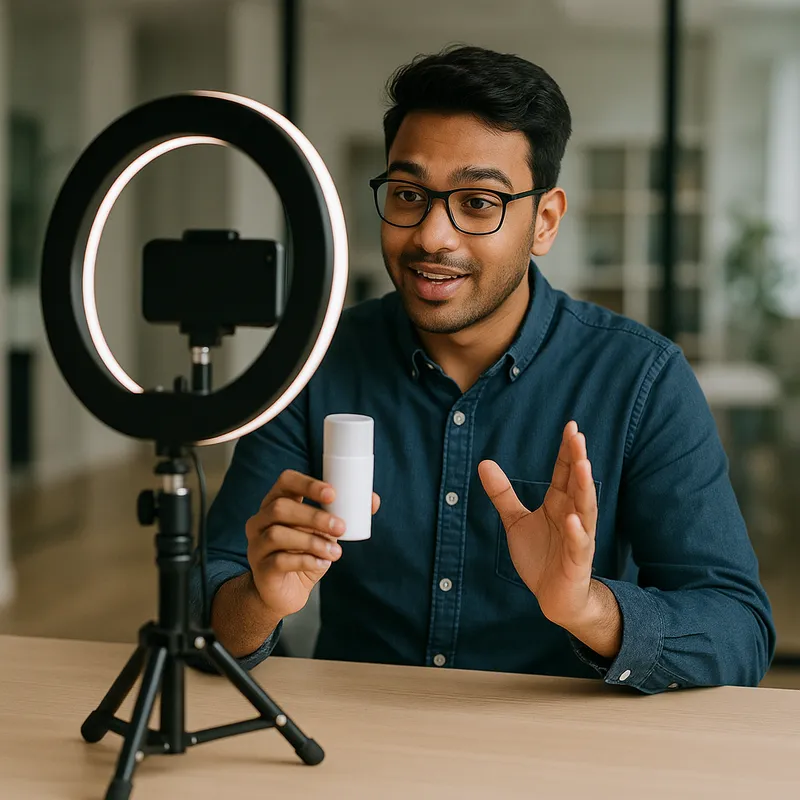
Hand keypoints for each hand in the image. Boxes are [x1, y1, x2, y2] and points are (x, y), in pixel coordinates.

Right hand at [246, 469, 380, 621]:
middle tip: (341, 527)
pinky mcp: (260, 569)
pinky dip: (306, 560)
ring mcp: (256, 545)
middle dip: (314, 516)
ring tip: (335, 551)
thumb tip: (373, 501)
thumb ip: (342, 516)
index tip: (332, 494)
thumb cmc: (304, 554)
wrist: (285, 593)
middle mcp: (260, 521)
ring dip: (313, 541)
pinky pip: (280, 560)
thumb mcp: (324, 533)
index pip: (285, 481)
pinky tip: (322, 563)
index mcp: (275, 503)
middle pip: (280, 508)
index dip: (307, 484)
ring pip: (278, 534)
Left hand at [478, 421, 597, 627]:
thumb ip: (503, 493)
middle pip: (577, 484)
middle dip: (578, 460)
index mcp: (559, 503)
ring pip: (585, 509)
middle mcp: (572, 515)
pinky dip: (576, 532)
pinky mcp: (576, 561)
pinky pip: (578, 544)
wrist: (553, 597)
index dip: (568, 451)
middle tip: (579, 437)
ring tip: (583, 465)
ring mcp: (578, 538)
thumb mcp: (515, 520)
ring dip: (585, 488)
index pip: (565, 472)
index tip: (571, 426)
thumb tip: (484, 462)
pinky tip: (573, 519)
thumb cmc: (540, 555)